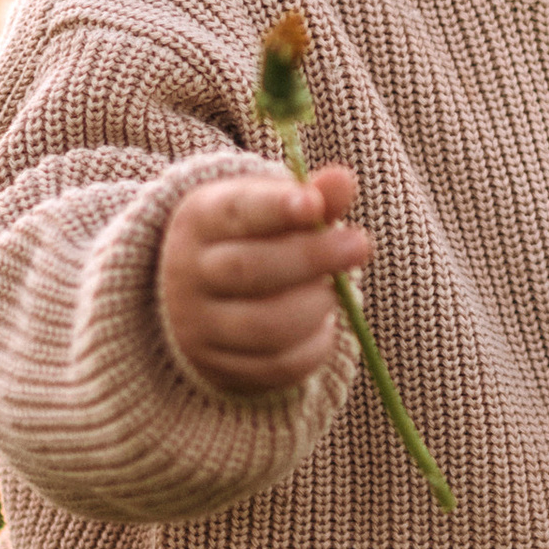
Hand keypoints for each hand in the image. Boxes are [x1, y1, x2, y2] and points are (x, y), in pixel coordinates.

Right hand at [160, 167, 369, 397]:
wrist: (205, 299)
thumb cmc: (255, 240)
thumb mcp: (273, 208)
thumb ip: (311, 196)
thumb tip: (343, 180)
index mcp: (200, 221)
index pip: (233, 212)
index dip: (275, 207)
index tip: (314, 204)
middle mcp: (188, 274)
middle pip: (248, 269)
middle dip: (311, 257)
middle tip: (360, 244)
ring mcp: (198, 327)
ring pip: (265, 326)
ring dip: (316, 306)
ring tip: (336, 291)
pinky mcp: (221, 368)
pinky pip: (278, 365)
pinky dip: (314, 345)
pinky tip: (324, 324)